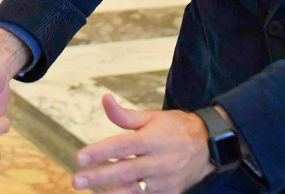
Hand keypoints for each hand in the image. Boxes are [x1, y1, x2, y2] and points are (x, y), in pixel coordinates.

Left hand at [73, 95, 213, 192]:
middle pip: (125, 171)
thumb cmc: (174, 129)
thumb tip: (104, 99)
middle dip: (99, 177)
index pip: (122, 146)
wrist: (208, 146)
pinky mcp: (170, 193)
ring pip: (135, 190)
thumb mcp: (152, 117)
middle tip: (77, 180)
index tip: (80, 157)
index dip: (100, 152)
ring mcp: (165, 180)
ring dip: (112, 193)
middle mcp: (158, 161)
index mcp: (152, 139)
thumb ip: (125, 115)